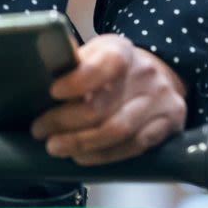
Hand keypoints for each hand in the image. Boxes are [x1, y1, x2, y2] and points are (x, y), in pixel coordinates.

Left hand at [28, 33, 186, 164]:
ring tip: (56, 146)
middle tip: (41, 130)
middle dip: (65, 122)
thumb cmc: (116, 67)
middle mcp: (146, 75)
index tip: (53, 92)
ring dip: (81, 143)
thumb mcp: (96, 52)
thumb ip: (73, 62)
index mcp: (122, 51)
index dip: (77, 81)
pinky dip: (103, 155)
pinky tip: (82, 156)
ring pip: (117, 131)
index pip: (104, 64)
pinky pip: (133, 147)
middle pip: (102, 106)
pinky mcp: (169, 125)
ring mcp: (160, 101)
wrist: (160, 75)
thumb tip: (38, 73)